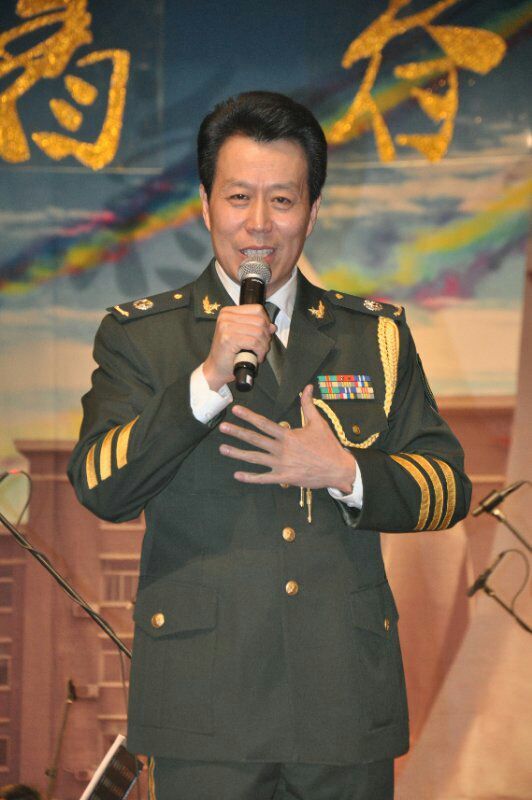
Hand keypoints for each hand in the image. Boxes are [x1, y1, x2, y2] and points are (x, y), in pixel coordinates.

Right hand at [203, 305, 275, 390]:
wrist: (216, 368)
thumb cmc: (229, 353)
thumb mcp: (243, 336)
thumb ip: (256, 328)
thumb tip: (272, 327)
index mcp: (228, 312)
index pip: (257, 309)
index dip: (266, 322)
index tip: (265, 334)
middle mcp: (226, 317)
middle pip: (260, 321)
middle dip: (266, 336)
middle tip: (263, 347)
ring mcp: (226, 327)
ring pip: (259, 332)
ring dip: (264, 345)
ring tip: (260, 353)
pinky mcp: (228, 339)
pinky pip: (254, 342)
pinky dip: (260, 351)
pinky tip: (257, 357)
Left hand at [219, 384, 356, 491]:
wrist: (337, 469)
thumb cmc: (328, 446)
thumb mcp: (318, 423)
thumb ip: (308, 405)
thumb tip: (307, 387)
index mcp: (288, 435)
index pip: (264, 424)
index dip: (249, 416)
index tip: (236, 410)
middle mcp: (282, 449)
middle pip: (255, 439)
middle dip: (237, 432)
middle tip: (222, 427)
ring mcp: (281, 465)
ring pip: (255, 458)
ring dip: (237, 453)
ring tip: (223, 449)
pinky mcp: (284, 478)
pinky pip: (263, 478)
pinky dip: (250, 478)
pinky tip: (237, 475)